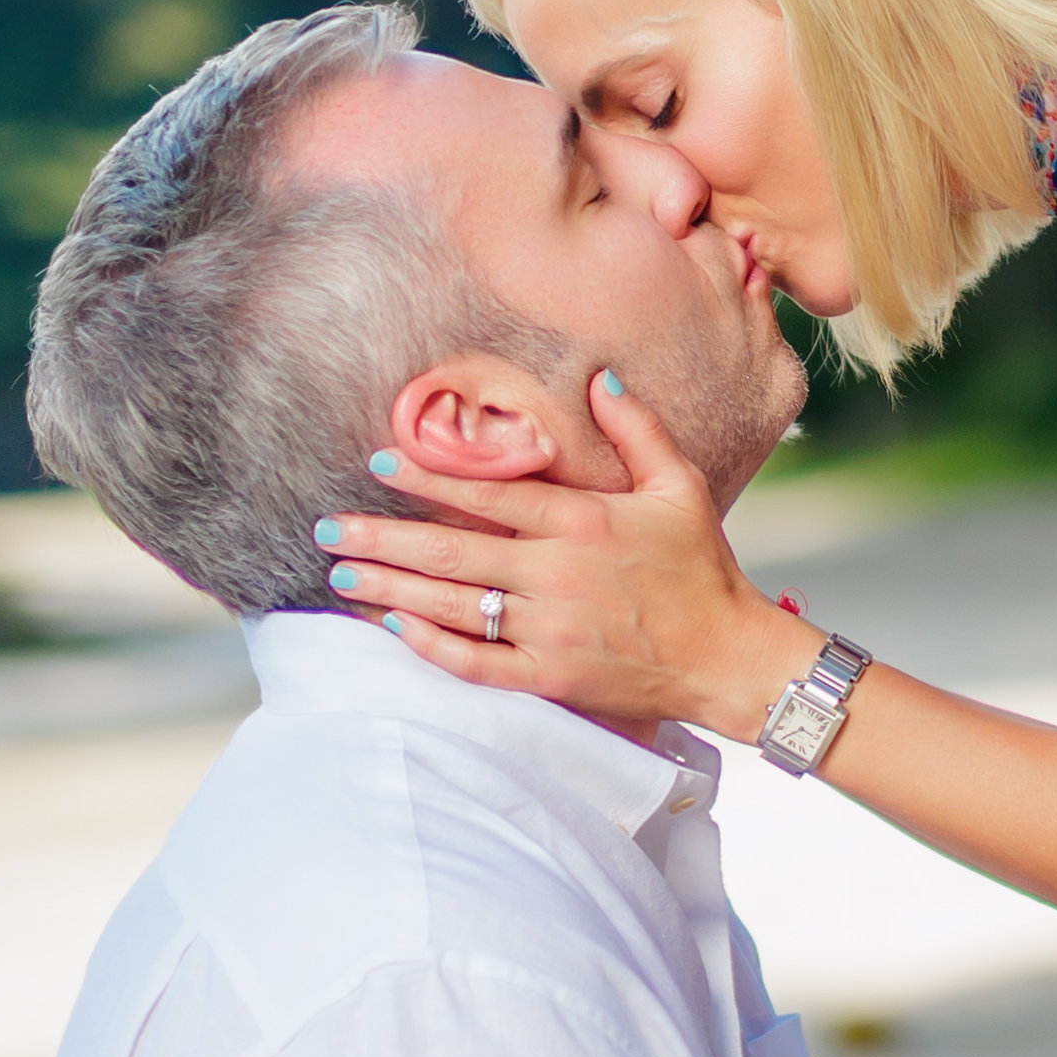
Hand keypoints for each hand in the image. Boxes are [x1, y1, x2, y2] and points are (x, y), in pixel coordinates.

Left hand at [316, 376, 804, 739]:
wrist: (729, 658)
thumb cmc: (704, 570)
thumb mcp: (680, 486)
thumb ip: (637, 430)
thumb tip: (599, 379)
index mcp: (583, 522)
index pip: (489, 494)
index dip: (429, 476)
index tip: (378, 462)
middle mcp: (557, 575)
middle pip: (451, 550)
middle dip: (381, 538)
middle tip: (327, 528)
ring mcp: (550, 629)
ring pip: (452, 605)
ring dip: (390, 588)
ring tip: (341, 573)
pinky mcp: (551, 677)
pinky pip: (476, 664)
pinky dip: (430, 647)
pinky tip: (393, 627)